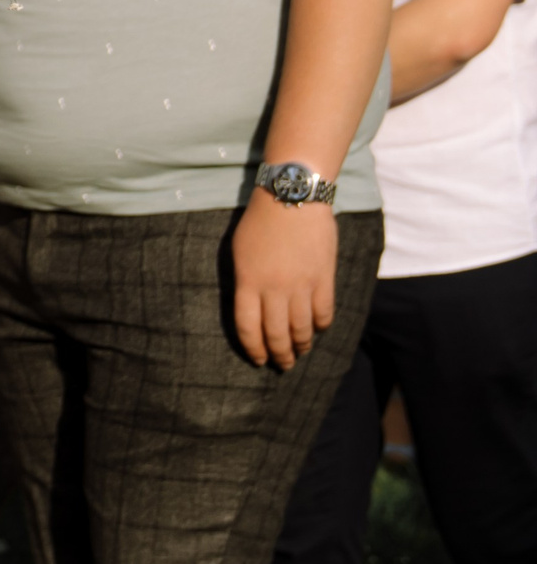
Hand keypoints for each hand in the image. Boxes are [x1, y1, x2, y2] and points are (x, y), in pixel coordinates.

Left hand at [229, 192, 339, 367]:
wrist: (292, 199)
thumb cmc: (260, 223)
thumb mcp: (239, 252)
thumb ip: (245, 282)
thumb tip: (251, 309)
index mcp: (248, 282)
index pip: (248, 327)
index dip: (253, 348)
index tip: (257, 359)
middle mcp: (274, 288)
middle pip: (276, 334)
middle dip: (279, 355)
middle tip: (282, 364)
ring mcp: (302, 285)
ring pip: (302, 328)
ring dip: (301, 345)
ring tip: (300, 351)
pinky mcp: (324, 279)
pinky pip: (324, 313)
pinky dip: (321, 326)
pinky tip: (317, 329)